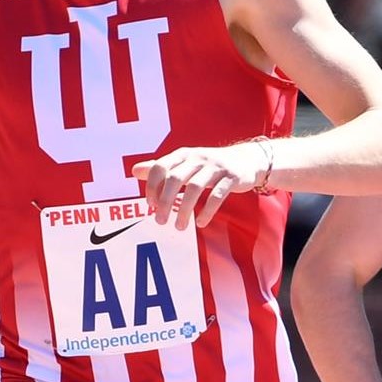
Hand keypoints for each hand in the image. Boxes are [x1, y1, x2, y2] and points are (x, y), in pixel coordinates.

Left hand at [133, 142, 266, 229]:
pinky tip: (201, 223)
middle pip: (175, 178)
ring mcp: (216, 167)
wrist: (247, 159)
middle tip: (160, 221)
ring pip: (195, 188)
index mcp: (184, 154)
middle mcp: (198, 157)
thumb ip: (161, 168)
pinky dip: (207, 211)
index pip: (160, 167)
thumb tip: (134, 171)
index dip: (152, 187)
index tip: (150, 205)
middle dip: (165, 201)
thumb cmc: (210, 165)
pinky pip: (217, 195)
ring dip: (184, 210)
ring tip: (180, 227)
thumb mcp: (185, 163)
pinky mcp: (231, 177)